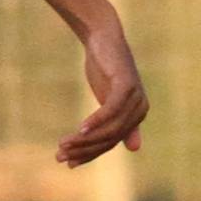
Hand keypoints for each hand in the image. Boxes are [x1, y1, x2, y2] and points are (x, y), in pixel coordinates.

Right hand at [59, 19, 147, 166]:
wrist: (103, 38)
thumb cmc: (106, 69)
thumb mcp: (113, 99)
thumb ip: (122, 123)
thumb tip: (135, 149)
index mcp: (137, 116)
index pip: (110, 143)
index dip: (89, 155)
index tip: (68, 162)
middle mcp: (140, 109)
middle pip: (109, 139)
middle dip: (84, 150)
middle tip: (60, 155)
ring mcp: (135, 97)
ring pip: (109, 128)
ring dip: (84, 139)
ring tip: (63, 145)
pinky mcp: (126, 85)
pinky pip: (110, 111)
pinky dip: (95, 121)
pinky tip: (80, 130)